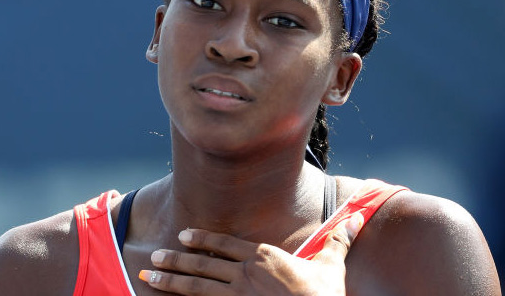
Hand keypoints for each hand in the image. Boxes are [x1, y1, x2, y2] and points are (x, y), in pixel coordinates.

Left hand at [138, 212, 364, 295]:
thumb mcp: (331, 266)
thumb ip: (338, 240)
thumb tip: (356, 217)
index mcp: (263, 258)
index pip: (225, 245)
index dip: (203, 240)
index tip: (184, 235)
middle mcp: (245, 275)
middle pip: (204, 265)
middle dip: (176, 260)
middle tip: (155, 257)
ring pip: (196, 287)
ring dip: (171, 280)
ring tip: (148, 276)